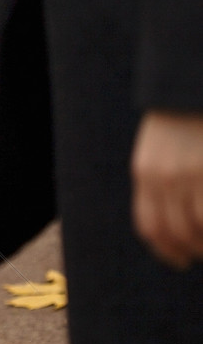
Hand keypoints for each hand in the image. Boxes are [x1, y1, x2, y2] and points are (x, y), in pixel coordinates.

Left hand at [131, 111, 202, 268]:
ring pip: (194, 230)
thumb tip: (172, 217)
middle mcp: (161, 177)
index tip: (179, 260)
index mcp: (145, 172)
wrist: (191, 84)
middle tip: (201, 254)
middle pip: (172, 233)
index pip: (149, 225)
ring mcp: (186, 175)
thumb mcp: (160, 147)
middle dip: (189, 250)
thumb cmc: (183, 117)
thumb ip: (160, 177)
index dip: (165, 250)